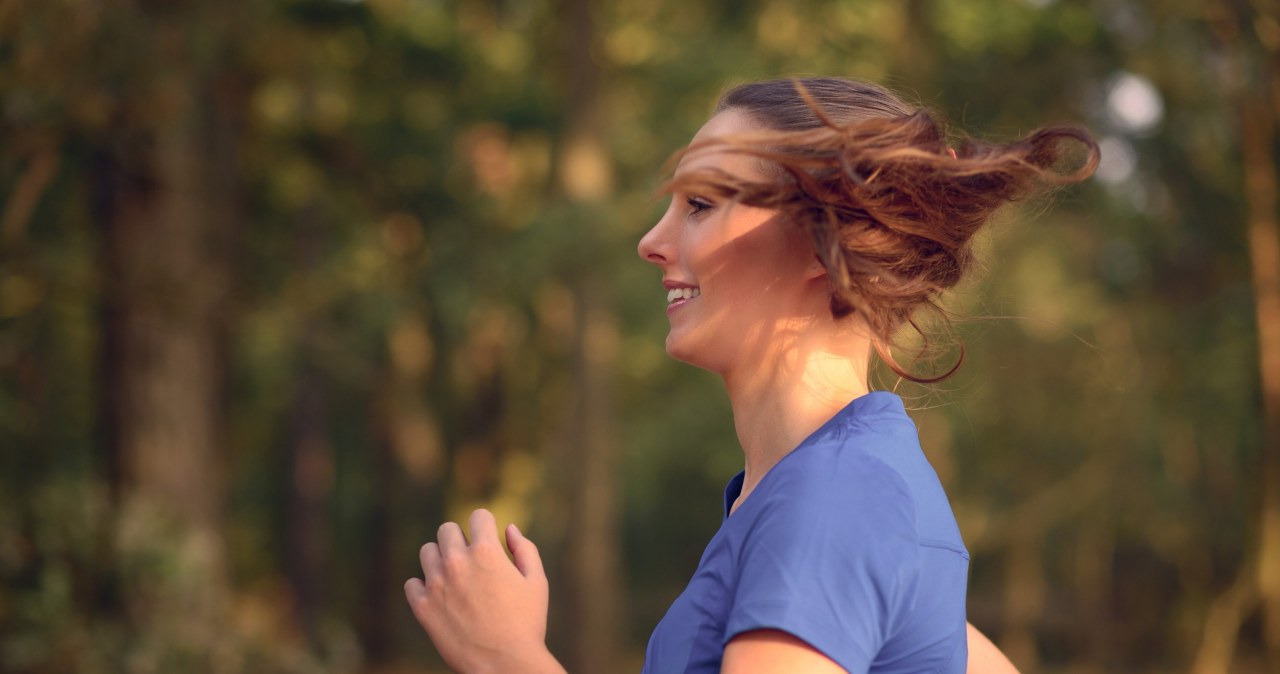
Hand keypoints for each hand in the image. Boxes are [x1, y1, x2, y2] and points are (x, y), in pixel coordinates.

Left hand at [404, 509, 563, 673]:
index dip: (486, 525)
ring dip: (440, 559)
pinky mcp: (422, 607)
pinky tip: (441, 598)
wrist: (505, 665)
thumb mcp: (536, 582)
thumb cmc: (527, 623)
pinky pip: (412, 583)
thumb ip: (525, 549)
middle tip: (471, 561)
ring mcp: (436, 584)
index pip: (478, 515)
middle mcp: (457, 561)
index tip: (488, 539)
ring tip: (455, 579)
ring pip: (427, 552)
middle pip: (446, 529)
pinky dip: (424, 587)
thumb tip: (509, 530)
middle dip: (459, 539)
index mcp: (486, 551)